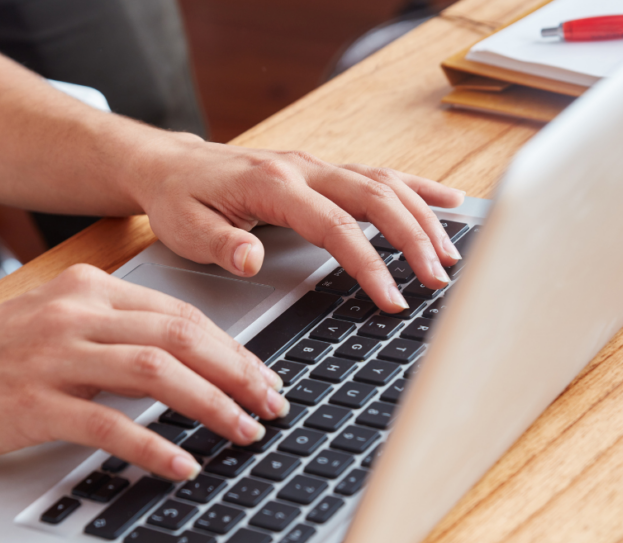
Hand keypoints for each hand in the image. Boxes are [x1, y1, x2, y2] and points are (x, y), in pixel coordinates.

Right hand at [0, 265, 286, 479]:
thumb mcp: (56, 323)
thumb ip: (115, 331)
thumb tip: (187, 360)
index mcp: (88, 289)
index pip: (180, 313)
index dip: (232, 347)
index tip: (262, 376)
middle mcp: (76, 313)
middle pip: (181, 337)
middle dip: (239, 373)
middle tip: (271, 404)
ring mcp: (53, 356)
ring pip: (156, 372)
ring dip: (211, 405)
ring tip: (244, 431)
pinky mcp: (32, 402)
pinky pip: (108, 423)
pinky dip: (153, 446)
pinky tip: (181, 465)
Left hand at [133, 134, 464, 312]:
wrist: (170, 165)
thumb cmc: (178, 199)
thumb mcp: (185, 228)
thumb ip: (221, 245)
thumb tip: (252, 259)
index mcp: (272, 184)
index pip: (334, 227)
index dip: (369, 264)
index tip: (393, 298)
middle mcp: (302, 168)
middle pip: (374, 197)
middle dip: (413, 239)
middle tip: (438, 280)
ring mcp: (316, 166)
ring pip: (384, 183)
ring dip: (423, 216)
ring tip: (451, 254)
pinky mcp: (323, 171)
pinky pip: (379, 175)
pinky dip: (417, 188)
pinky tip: (449, 201)